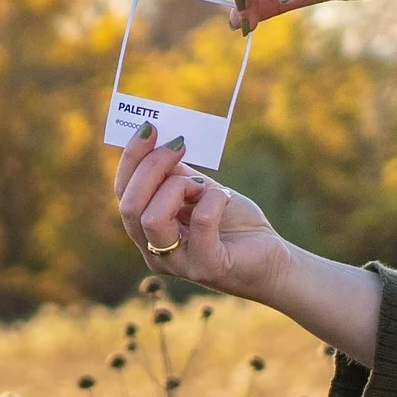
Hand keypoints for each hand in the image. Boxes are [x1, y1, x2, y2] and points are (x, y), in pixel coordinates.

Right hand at [112, 127, 290, 303]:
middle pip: (130, 206)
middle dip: (151, 167)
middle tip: (179, 145)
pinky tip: (224, 198)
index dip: (132, 159)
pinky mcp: (208, 267)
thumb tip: (159, 141)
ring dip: (178, 187)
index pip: (123, 194)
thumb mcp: (199, 190)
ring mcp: (178, 264)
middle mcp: (154, 252)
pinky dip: (213, 199)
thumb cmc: (234, 223)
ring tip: (202, 185)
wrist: (273, 258)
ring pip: (152, 218)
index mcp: (146, 232)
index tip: (150, 129)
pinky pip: (200, 222)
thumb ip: (175, 174)